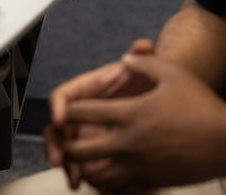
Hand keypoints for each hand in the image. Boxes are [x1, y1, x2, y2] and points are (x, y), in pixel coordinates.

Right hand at [44, 39, 155, 186]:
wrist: (169, 107)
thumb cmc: (153, 87)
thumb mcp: (150, 70)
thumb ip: (143, 57)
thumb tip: (143, 46)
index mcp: (91, 91)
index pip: (64, 96)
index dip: (58, 107)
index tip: (62, 120)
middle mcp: (86, 114)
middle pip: (59, 129)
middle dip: (56, 146)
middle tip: (60, 160)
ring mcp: (91, 135)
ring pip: (70, 152)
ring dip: (70, 167)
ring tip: (78, 180)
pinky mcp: (101, 153)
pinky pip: (88, 168)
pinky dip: (90, 179)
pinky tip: (100, 188)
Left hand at [57, 52, 225, 193]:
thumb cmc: (202, 106)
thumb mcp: (172, 74)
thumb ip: (143, 64)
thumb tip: (125, 60)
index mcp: (129, 114)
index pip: (82, 112)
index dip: (69, 110)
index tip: (70, 110)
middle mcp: (128, 143)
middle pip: (78, 149)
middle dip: (67, 143)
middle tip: (68, 139)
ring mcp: (138, 166)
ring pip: (95, 175)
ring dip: (85, 166)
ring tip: (85, 159)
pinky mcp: (150, 183)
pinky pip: (118, 190)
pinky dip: (108, 184)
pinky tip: (110, 176)